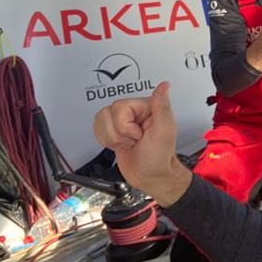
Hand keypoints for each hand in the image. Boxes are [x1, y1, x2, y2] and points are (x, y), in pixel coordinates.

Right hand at [93, 82, 190, 205]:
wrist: (150, 176)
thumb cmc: (159, 156)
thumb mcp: (164, 131)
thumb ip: (162, 106)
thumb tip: (164, 85)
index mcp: (147, 106)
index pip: (120, 107)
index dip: (126, 126)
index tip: (140, 135)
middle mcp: (134, 111)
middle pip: (108, 113)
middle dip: (119, 134)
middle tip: (135, 141)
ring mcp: (123, 121)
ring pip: (100, 120)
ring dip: (112, 139)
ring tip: (128, 143)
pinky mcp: (114, 130)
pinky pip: (97, 128)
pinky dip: (105, 141)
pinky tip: (120, 145)